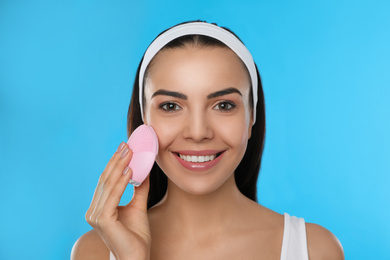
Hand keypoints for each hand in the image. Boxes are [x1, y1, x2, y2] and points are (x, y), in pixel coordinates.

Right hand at [85, 142, 150, 259]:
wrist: (135, 257)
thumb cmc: (135, 236)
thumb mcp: (138, 206)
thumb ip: (139, 189)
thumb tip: (143, 171)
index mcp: (100, 207)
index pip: (107, 181)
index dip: (115, 163)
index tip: (124, 148)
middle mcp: (94, 210)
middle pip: (106, 180)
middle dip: (117, 160)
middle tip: (126, 145)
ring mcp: (96, 215)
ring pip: (108, 185)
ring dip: (119, 166)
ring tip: (129, 153)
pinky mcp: (102, 219)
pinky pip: (112, 195)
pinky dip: (121, 181)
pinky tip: (129, 170)